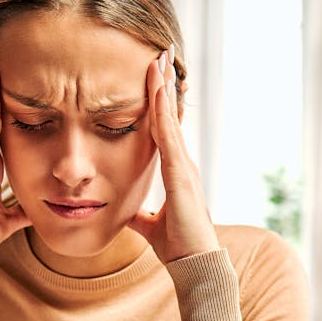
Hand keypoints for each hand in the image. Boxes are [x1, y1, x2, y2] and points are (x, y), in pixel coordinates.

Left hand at [127, 47, 218, 263]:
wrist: (195, 267)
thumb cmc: (179, 248)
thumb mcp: (150, 226)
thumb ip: (140, 215)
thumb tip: (126, 211)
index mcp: (177, 174)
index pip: (165, 131)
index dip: (158, 104)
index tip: (153, 78)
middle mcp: (183, 165)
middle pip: (169, 116)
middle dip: (163, 85)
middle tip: (159, 53)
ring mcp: (185, 168)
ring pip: (169, 119)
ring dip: (162, 88)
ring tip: (158, 59)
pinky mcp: (181, 176)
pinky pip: (168, 137)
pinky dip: (161, 112)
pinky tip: (155, 91)